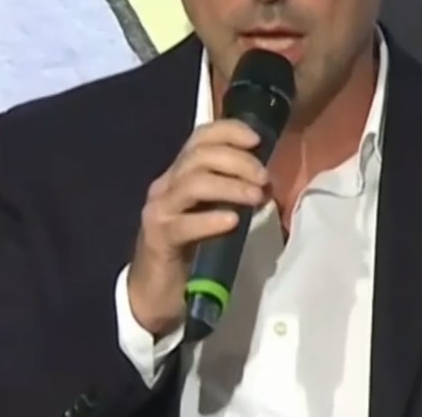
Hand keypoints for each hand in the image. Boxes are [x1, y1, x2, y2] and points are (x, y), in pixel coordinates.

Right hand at [127, 120, 269, 337]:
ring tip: (256, 197)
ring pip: (193, 184)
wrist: (156, 290)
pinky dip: (210, 219)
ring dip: (230, 186)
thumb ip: (233, 190)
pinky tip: (232, 222)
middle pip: (200, 156)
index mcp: (180, 173)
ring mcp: (159, 210)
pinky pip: (184, 224)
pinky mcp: (158, 238)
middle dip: (238, 162)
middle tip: (263, 178)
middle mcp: (166, 185)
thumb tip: (265, 179)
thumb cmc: (191, 246)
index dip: (229, 131)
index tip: (257, 139)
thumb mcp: (214, 210)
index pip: (200, 137)